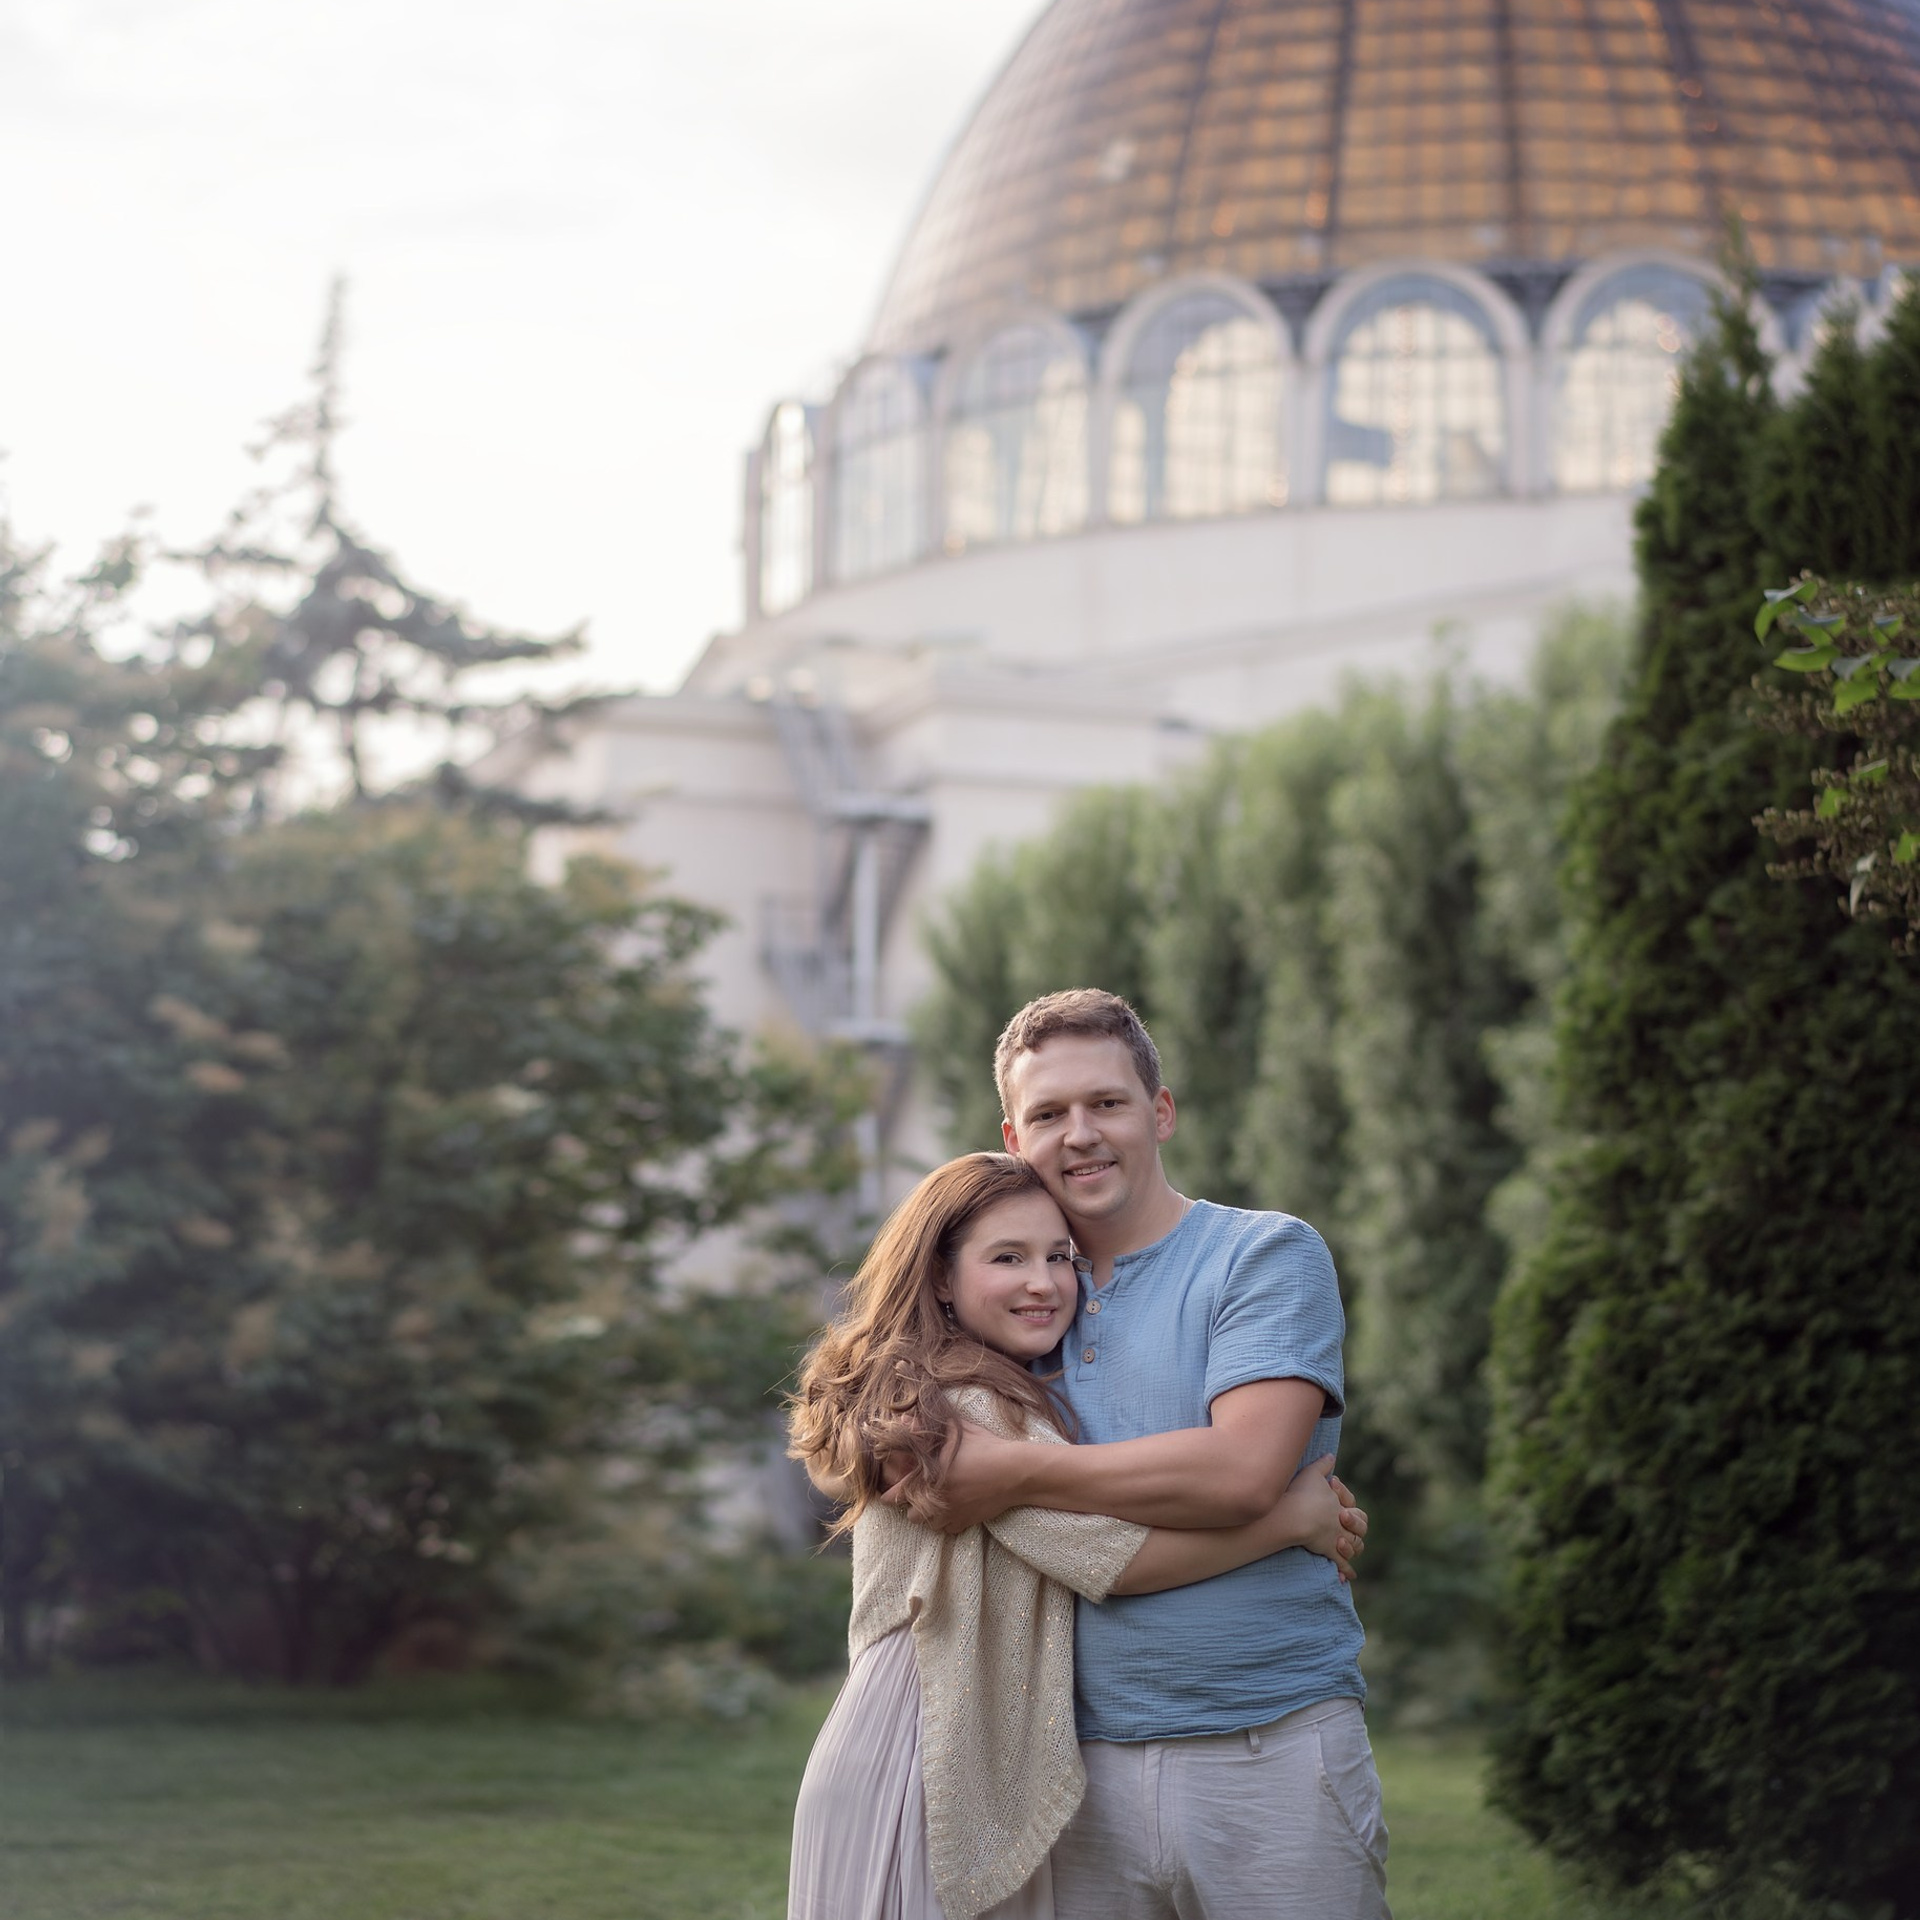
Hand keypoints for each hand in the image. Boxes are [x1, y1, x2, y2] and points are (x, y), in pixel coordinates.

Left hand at [881, 1420, 1026, 1533]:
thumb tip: (904, 1420)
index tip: (885, 1495)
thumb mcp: (957, 1431)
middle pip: (912, 1516)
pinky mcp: (967, 1522)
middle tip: (917, 1495)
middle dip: (911, 1507)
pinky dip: (946, 1523)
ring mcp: (953, 1514)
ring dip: (928, 1516)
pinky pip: (948, 1530)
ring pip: (930, 1525)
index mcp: (931, 1478)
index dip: (889, 1496)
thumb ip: (929, 1428)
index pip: (898, 1494)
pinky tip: (952, 1509)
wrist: (1015, 1472)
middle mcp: (938, 1500)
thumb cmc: (986, 1448)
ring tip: (934, 1503)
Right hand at [1275, 1456, 1366, 1580]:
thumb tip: (1331, 1455)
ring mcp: (1338, 1538)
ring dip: (1353, 1547)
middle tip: (1343, 1520)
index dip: (1346, 1500)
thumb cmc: (1302, 1493)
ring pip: (1355, 1546)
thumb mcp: (1312, 1473)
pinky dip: (1346, 1571)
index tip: (1332, 1489)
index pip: (1354, 1506)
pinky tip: (1348, 1578)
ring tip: (1347, 1547)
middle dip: (1356, 1525)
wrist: (1296, 1515)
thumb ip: (1323, 1464)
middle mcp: (1343, 1523)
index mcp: (1342, 1505)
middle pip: (1361, 1527)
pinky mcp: (1330, 1552)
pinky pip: (1342, 1564)